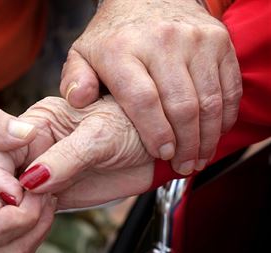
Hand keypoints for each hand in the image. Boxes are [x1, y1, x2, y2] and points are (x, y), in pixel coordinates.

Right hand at [0, 96, 153, 209]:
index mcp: (37, 121)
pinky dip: (29, 223)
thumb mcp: (100, 134)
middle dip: (4, 196)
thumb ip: (66, 156)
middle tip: (24, 210)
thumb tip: (32, 180)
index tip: (13, 194)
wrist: (156, 152)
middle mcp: (34, 146)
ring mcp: (42, 172)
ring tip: (36, 217)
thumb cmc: (133, 126)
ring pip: (10, 197)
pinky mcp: (51, 194)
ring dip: (15, 213)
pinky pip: (28, 212)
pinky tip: (40, 224)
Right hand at [0, 108, 55, 252]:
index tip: (39, 180)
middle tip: (44, 188)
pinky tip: (17, 199)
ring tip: (33, 192)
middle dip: (39, 222)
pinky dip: (17, 230)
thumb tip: (29, 133)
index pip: (0, 227)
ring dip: (31, 228)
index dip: (31, 208)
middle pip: (11, 251)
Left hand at [60, 0, 241, 174]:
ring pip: (209, 100)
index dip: (156, 134)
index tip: (162, 155)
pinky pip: (229, 86)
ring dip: (208, 137)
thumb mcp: (83, 52)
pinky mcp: (218, 40)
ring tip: (199, 157)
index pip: (143, 100)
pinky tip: (214, 133)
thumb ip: (74, 79)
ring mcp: (195, 40)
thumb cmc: (114, 35)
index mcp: (122, 49)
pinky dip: (225, 116)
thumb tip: (78, 102)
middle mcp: (162, 42)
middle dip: (186, 144)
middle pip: (182, 105)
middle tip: (183, 166)